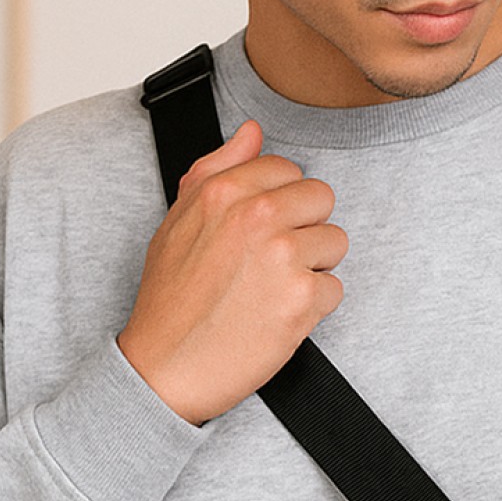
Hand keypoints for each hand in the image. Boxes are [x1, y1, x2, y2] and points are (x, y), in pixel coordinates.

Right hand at [117, 116, 348, 423]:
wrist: (166, 368)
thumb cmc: (170, 299)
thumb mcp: (177, 221)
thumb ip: (216, 169)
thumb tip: (252, 132)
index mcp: (224, 191)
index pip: (287, 170)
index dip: (278, 203)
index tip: (258, 232)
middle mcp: (256, 216)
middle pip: (321, 199)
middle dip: (303, 229)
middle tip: (270, 263)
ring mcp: (283, 257)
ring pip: (335, 242)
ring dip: (312, 268)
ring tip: (272, 290)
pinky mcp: (302, 298)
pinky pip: (335, 288)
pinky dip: (312, 307)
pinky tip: (277, 317)